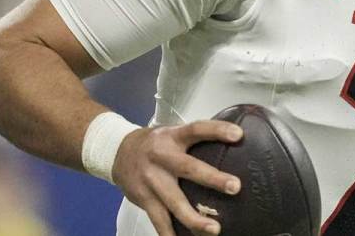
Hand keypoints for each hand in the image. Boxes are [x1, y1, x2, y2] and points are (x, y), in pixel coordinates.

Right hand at [112, 120, 244, 235]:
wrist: (117, 152)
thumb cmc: (154, 143)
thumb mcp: (173, 133)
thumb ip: (195, 139)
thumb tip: (232, 143)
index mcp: (172, 137)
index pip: (197, 129)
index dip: (217, 130)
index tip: (238, 135)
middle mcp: (162, 157)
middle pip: (189, 168)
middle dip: (213, 179)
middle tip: (235, 187)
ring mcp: (152, 180)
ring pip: (174, 202)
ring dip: (194, 218)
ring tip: (214, 229)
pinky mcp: (144, 199)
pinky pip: (159, 220)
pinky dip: (170, 234)